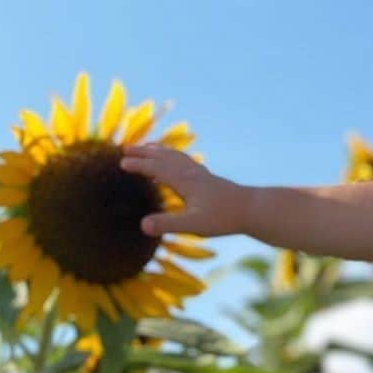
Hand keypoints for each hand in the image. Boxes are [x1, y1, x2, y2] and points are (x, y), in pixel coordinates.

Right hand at [119, 144, 247, 237]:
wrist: (251, 209)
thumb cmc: (223, 218)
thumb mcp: (193, 224)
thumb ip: (167, 224)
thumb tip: (142, 225)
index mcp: (184, 181)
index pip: (156, 168)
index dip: (138, 165)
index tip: (120, 162)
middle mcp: (191, 173)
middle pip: (164, 157)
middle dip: (144, 152)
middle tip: (125, 148)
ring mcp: (201, 174)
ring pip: (175, 156)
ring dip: (159, 151)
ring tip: (148, 148)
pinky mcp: (208, 179)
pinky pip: (186, 162)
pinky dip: (174, 158)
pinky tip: (175, 165)